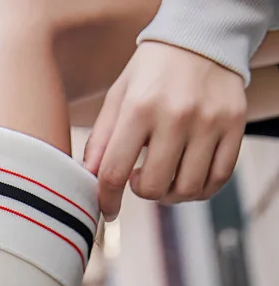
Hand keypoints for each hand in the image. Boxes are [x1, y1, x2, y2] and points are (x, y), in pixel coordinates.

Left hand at [84, 42, 246, 220]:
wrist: (201, 38)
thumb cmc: (151, 74)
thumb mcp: (117, 98)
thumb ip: (100, 141)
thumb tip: (88, 180)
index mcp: (139, 108)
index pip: (114, 173)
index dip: (107, 200)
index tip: (108, 209)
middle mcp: (177, 115)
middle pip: (154, 187)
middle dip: (142, 192)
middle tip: (139, 178)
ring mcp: (210, 121)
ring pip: (187, 189)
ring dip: (171, 194)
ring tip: (164, 176)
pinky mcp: (236, 124)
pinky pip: (218, 179)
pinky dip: (200, 190)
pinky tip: (187, 176)